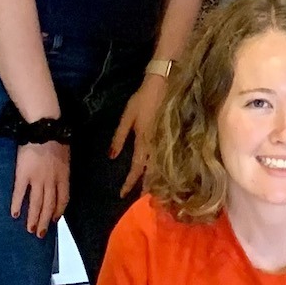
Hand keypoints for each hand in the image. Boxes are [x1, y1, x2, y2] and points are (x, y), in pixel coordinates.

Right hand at [11, 139, 68, 234]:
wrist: (43, 128)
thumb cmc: (55, 138)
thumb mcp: (65, 156)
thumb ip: (61, 170)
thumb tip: (58, 180)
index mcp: (63, 176)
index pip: (63, 199)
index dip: (58, 211)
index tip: (55, 220)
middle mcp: (51, 181)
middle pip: (49, 205)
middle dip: (45, 221)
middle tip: (41, 234)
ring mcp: (37, 179)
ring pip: (36, 203)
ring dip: (33, 218)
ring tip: (30, 230)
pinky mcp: (23, 174)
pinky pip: (20, 193)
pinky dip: (17, 204)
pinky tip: (14, 214)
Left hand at [110, 73, 170, 195]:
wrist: (166, 84)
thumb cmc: (144, 99)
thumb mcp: (127, 116)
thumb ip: (119, 137)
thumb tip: (112, 156)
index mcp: (144, 142)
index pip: (136, 169)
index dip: (129, 183)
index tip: (121, 195)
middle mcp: (157, 146)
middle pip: (152, 173)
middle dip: (145, 188)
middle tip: (140, 201)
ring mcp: (167, 142)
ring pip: (161, 168)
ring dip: (156, 181)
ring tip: (151, 193)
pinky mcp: (173, 138)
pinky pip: (167, 159)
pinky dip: (163, 170)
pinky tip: (162, 174)